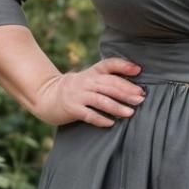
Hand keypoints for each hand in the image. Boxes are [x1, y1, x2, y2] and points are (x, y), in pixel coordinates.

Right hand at [31, 57, 146, 127]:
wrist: (47, 96)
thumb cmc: (76, 89)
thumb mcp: (89, 78)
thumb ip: (108, 78)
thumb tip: (135, 81)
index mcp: (92, 73)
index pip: (109, 65)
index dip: (124, 65)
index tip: (138, 70)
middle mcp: (86, 82)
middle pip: (109, 84)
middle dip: (126, 91)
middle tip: (141, 98)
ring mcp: (78, 95)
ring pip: (100, 100)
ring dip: (116, 106)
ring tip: (130, 113)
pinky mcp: (72, 108)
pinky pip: (88, 114)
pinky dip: (100, 119)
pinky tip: (111, 123)